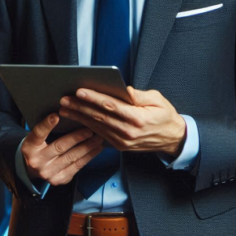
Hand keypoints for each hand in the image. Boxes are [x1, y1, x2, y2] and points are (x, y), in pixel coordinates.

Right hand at [20, 112, 104, 185]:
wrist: (33, 169)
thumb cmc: (40, 146)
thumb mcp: (37, 137)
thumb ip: (48, 129)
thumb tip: (70, 113)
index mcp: (29, 146)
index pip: (38, 133)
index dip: (47, 125)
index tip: (56, 115)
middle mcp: (37, 161)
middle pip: (60, 147)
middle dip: (77, 137)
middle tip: (91, 129)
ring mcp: (48, 172)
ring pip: (71, 157)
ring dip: (88, 147)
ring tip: (99, 138)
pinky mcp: (58, 179)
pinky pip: (77, 167)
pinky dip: (88, 156)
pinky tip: (96, 149)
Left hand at [59, 86, 186, 155]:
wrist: (172, 138)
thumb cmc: (165, 116)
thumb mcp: (158, 99)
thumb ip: (139, 95)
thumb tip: (124, 89)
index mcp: (137, 118)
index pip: (110, 106)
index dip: (94, 98)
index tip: (79, 91)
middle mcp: (128, 131)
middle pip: (99, 117)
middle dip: (80, 107)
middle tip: (64, 100)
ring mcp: (123, 141)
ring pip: (96, 127)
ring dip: (79, 117)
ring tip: (65, 109)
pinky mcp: (120, 146)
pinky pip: (100, 135)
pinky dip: (87, 127)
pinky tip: (77, 120)